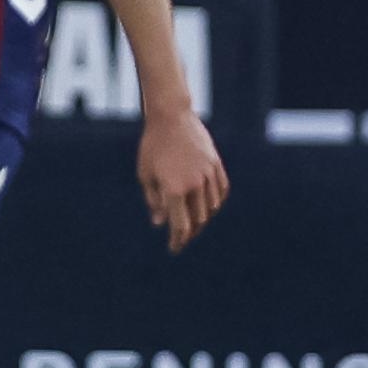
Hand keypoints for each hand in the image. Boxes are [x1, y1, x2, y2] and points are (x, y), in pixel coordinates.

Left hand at [138, 104, 227, 253]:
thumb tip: (160, 223)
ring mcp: (209, 174)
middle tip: (181, 238)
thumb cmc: (152, 147)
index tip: (174, 249)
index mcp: (174, 189)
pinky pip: (221, 192)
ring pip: (211, 207)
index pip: (180, 225)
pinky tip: (208, 207)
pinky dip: (215, 203)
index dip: (178, 240)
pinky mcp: (217, 165)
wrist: (171, 117)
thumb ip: (154, 201)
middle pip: (198, 219)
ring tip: (193, 223)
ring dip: (203, 219)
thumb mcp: (145, 175)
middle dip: (189, 232)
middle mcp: (195, 185)